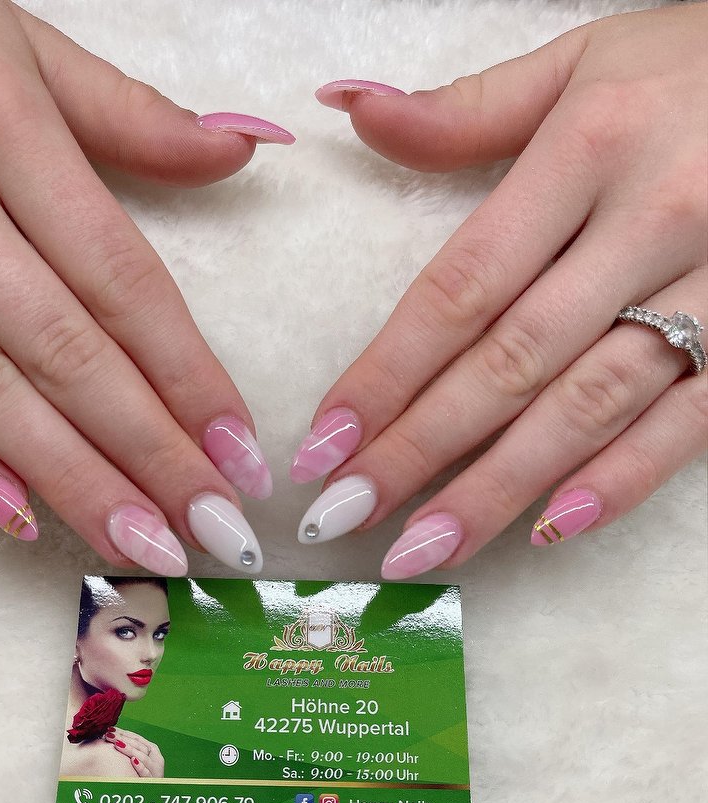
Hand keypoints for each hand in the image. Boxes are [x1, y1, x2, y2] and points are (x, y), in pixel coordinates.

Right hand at [0, 0, 292, 574]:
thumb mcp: (16, 45)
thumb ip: (128, 114)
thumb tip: (243, 147)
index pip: (120, 279)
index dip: (189, 375)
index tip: (241, 453)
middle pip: (65, 350)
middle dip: (147, 451)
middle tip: (212, 526)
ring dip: (69, 479)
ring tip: (140, 542)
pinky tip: (22, 518)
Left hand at [104, 727, 164, 777]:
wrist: (153, 795)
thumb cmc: (142, 776)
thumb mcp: (140, 761)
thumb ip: (131, 750)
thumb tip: (112, 738)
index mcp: (153, 750)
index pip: (137, 738)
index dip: (124, 733)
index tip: (110, 729)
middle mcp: (156, 758)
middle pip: (139, 745)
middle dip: (123, 739)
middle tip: (109, 734)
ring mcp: (155, 770)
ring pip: (143, 757)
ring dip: (130, 750)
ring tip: (117, 744)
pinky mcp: (152, 782)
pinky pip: (146, 773)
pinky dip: (140, 766)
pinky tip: (133, 761)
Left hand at [295, 4, 706, 576]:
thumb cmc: (694, 71)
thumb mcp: (582, 63)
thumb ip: (467, 109)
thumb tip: (351, 108)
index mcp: (589, 149)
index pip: (462, 285)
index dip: (386, 371)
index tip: (322, 442)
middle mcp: (649, 224)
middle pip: (511, 361)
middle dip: (419, 449)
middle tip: (345, 516)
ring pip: (589, 406)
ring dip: (500, 488)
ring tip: (425, 548)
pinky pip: (689, 424)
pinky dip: (622, 480)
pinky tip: (551, 530)